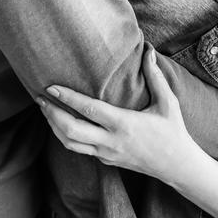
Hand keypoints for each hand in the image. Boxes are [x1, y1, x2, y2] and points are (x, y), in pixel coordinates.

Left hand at [38, 46, 195, 183]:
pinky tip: (62, 124)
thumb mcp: (168, 103)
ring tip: (46, 110)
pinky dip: (66, 136)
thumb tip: (149, 51)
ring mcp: (106, 154)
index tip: (51, 87)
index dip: (67, 98)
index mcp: (124, 124)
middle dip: (52, 114)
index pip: (88, 110)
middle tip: (40, 98)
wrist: (177, 166)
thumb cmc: (173, 132)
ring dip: (54, 127)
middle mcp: (111, 141)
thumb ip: (156, 77)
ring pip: (70, 143)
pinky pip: (79, 149)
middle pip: (71, 130)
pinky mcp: (106, 161)